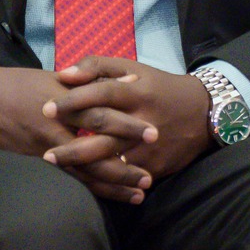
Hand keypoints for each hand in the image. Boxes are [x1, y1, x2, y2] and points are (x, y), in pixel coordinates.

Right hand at [0, 59, 157, 201]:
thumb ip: (87, 84)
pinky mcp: (31, 164)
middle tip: (150, 178)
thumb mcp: (52, 78)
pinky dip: (86, 189)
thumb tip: (125, 83)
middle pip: (96, 153)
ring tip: (137, 195)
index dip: (128, 126)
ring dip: (110, 186)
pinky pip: (64, 180)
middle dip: (124, 168)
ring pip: (82, 173)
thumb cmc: (15, 84)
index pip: (103, 116)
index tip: (154, 134)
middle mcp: (55, 130)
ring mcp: (42, 150)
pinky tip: (104, 197)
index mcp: (64, 104)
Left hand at [45, 56, 214, 197]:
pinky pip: (127, 177)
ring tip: (57, 166)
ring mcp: (150, 146)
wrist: (204, 113)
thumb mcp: (133, 68)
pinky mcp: (155, 166)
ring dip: (83, 166)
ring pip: (113, 160)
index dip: (75, 100)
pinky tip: (82, 183)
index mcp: (138, 91)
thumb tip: (63, 74)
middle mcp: (143, 119)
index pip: (103, 93)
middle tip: (45, 152)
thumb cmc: (159, 87)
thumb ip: (97, 66)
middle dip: (73, 145)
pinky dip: (105, 182)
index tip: (47, 108)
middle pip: (105, 134)